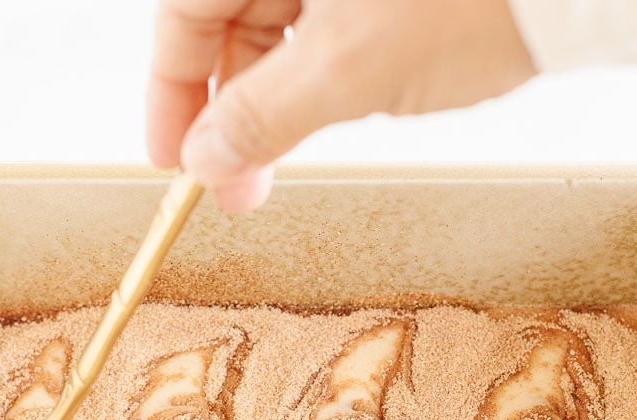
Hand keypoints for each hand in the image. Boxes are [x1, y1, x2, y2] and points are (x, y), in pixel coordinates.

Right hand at [147, 0, 535, 211]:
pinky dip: (310, 77)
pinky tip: (317, 116)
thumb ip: (260, 115)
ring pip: (275, 29)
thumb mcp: (348, 71)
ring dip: (267, 101)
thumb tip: (203, 158)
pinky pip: (320, 26)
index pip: (183, 13)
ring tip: (275, 164)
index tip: (173, 162)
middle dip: (224, 108)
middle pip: (228, 20)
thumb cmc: (468, 3)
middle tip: (235, 185)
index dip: (168, 92)